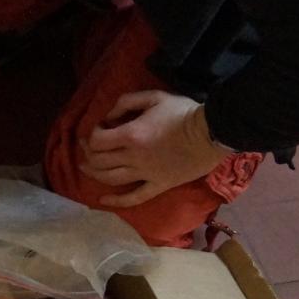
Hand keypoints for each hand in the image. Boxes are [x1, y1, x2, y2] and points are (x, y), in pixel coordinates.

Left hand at [80, 90, 227, 207]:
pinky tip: (102, 200)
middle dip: (88, 153)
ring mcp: (146, 174)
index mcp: (131, 135)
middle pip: (99, 160)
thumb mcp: (154, 97)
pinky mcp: (159, 185)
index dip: (91, 134)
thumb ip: (127, 102)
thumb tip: (108, 115)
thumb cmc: (183, 113)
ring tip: (86, 168)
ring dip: (94, 174)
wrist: (212, 133)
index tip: (98, 128)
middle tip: (86, 147)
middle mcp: (134, 157)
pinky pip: (135, 198)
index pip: (96, 141)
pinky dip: (116, 201)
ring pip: (110, 179)